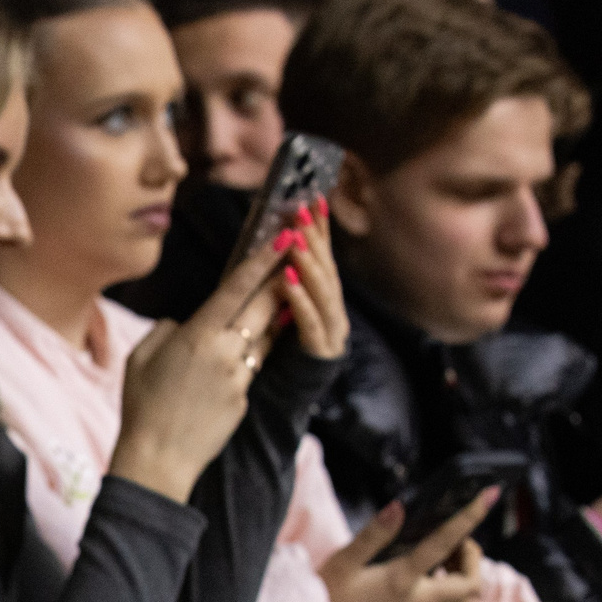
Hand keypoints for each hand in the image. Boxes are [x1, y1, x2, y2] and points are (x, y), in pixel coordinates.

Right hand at [106, 249, 286, 503]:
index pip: (237, 289)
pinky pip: (251, 369)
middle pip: (263, 307)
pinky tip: (240, 358)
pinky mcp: (245, 398)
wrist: (157, 458)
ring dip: (273, 318)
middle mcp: (224, 352)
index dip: (263, 261)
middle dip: (281, 280)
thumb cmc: (140, 405)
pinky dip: (248, 359)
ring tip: (281, 301)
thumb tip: (185, 323)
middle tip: (297, 257)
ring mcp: (239, 376)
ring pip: (265, 338)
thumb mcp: (139, 358)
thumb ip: (166, 331)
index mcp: (196, 336)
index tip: (284, 239)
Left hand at [275, 205, 347, 361]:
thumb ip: (278, 284)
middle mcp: (331, 310)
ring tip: (296, 240)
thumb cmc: (273, 356)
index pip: (320, 257)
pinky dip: (300, 299)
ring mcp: (330, 330)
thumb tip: (270, 246)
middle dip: (314, 237)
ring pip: (322, 292)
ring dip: (308, 263)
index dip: (319, 228)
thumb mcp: (272, 312)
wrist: (280, 403)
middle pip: (325, 269)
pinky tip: (287, 280)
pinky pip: (310, 322)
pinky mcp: (320, 351)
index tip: (312, 199)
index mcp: (320, 299)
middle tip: (302, 210)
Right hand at [318, 491, 494, 601]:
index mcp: (402, 580)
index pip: (446, 543)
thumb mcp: (340, 564)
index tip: (491, 494)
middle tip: (456, 540)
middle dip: (473, 557)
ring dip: (466, 577)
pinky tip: (428, 581)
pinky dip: (450, 593)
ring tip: (447, 560)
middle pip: (472, 582)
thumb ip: (373, 535)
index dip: (471, 516)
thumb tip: (400, 506)